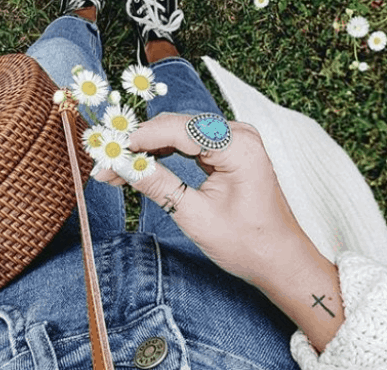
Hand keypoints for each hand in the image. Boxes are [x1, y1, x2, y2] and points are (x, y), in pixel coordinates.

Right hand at [95, 112, 313, 284]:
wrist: (280, 260)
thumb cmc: (249, 243)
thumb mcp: (196, 217)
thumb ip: (157, 185)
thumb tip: (120, 165)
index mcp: (238, 146)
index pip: (178, 129)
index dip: (140, 138)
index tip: (109, 150)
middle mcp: (237, 133)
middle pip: (176, 126)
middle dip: (139, 144)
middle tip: (107, 163)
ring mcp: (233, 139)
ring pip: (178, 132)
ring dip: (147, 148)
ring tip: (116, 167)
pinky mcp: (227, 148)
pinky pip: (188, 141)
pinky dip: (163, 152)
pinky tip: (140, 164)